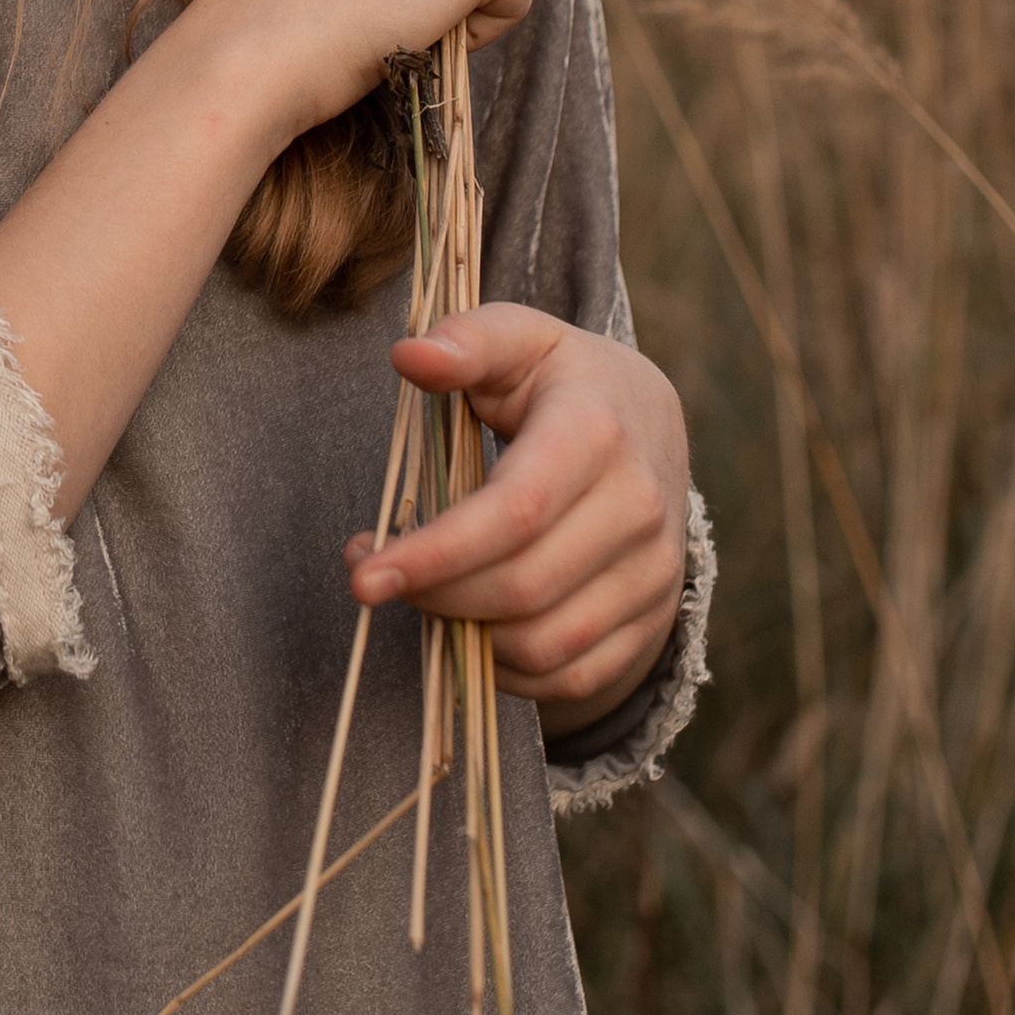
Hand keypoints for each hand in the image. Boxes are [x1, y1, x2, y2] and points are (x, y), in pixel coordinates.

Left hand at [344, 303, 687, 723]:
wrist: (652, 424)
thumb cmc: (562, 380)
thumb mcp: (519, 340)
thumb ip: (466, 341)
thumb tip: (409, 356)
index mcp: (597, 431)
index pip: (514, 512)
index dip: (435, 552)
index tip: (362, 573)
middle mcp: (637, 507)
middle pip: (522, 585)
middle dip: (432, 594)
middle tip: (369, 575)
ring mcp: (653, 571)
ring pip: (545, 642)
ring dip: (464, 634)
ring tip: (419, 593)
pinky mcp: (652, 618)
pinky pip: (571, 675)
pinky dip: (507, 669)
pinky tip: (467, 625)